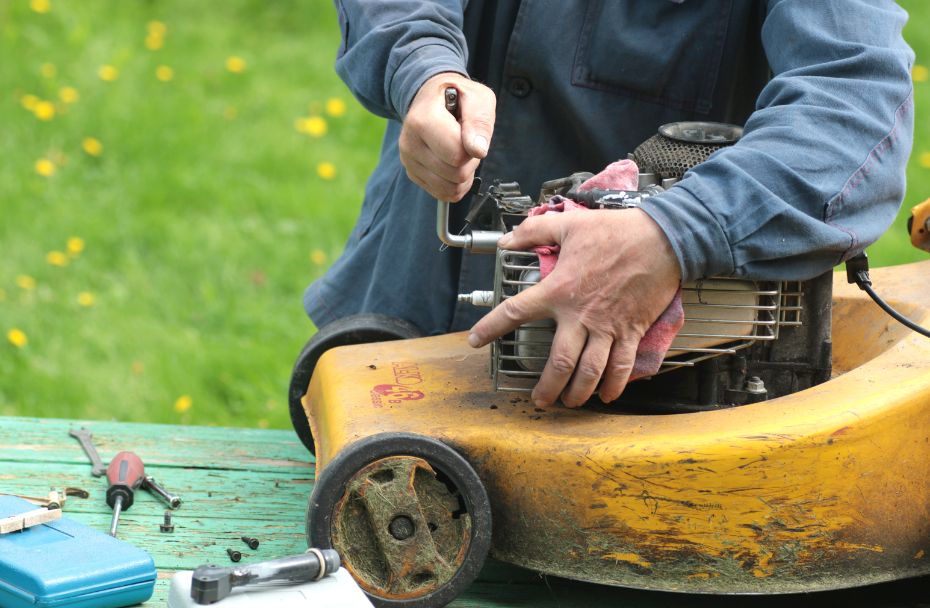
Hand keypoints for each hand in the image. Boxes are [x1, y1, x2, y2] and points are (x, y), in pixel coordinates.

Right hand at [399, 72, 495, 201]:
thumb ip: (480, 121)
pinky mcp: (413, 174)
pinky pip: (443, 193)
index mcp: (423, 121)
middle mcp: (410, 143)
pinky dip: (455, 184)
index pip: (457, 155)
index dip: (472, 147)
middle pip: (455, 174)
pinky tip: (453, 164)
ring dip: (463, 174)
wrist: (431, 98)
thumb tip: (478, 150)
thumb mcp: (478, 98)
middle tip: (465, 141)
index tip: (468, 131)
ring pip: (450, 188)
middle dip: (469, 161)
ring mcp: (409, 161)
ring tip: (458, 151)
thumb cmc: (456, 97)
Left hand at [468, 209, 680, 407]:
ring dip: (578, 392)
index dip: (491, 327)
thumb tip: (508, 240)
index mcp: (559, 290)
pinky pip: (622, 366)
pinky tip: (607, 395)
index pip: (516, 312)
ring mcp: (608, 327)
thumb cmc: (617, 231)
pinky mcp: (631, 331)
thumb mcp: (569, 224)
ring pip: (589, 372)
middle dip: (547, 387)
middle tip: (539, 400)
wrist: (663, 239)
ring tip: (568, 403)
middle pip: (559, 362)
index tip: (476, 340)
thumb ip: (534, 232)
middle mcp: (580, 315)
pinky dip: (615, 385)